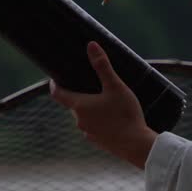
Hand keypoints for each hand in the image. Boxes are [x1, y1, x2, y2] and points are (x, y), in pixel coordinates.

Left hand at [49, 41, 155, 167]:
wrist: (136, 145)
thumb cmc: (125, 114)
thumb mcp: (115, 86)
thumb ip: (103, 66)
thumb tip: (91, 45)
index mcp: (79, 106)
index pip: (58, 94)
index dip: (54, 85)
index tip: (55, 78)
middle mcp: (80, 121)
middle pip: (74, 105)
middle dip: (81, 96)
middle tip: (93, 87)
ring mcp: (89, 133)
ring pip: (86, 117)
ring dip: (92, 110)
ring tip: (108, 103)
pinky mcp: (99, 142)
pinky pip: (96, 128)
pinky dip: (101, 122)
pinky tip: (115, 120)